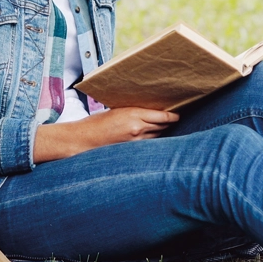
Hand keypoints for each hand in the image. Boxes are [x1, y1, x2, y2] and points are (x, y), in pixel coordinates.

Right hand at [33, 106, 178, 162]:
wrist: (84, 139)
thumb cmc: (98, 123)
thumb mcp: (118, 110)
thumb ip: (135, 112)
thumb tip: (149, 112)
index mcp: (134, 114)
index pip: (163, 116)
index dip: (173, 116)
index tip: (178, 114)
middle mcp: (138, 128)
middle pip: (163, 126)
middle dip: (169, 123)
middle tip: (174, 119)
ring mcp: (136, 141)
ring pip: (157, 136)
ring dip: (161, 132)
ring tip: (165, 128)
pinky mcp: (132, 150)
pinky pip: (148, 145)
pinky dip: (152, 141)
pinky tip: (153, 139)